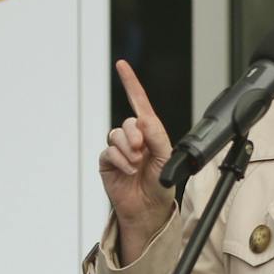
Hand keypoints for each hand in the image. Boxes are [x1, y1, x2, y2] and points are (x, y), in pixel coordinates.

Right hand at [100, 59, 175, 261]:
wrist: (149, 209)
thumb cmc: (162, 184)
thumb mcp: (166, 157)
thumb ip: (157, 136)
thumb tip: (143, 120)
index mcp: (150, 132)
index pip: (139, 102)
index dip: (130, 83)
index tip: (122, 65)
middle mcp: (133, 138)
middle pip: (128, 122)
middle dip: (136, 135)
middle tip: (142, 151)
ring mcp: (119, 150)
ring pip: (116, 135)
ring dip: (128, 150)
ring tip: (137, 165)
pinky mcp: (107, 162)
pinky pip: (108, 151)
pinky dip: (119, 160)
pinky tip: (128, 170)